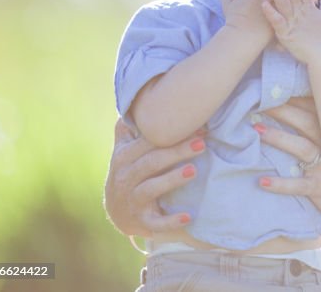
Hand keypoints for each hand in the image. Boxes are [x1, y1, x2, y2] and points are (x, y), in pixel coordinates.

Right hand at [104, 118, 205, 235]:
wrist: (117, 212)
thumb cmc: (129, 172)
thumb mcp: (125, 150)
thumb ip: (130, 127)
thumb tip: (137, 97)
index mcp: (124, 157)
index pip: (147, 142)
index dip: (170, 133)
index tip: (199, 124)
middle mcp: (125, 178)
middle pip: (151, 162)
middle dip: (176, 151)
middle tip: (202, 142)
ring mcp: (132, 200)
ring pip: (151, 189)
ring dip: (172, 180)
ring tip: (194, 171)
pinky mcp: (141, 221)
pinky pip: (155, 222)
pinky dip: (170, 221)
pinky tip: (188, 217)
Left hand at [256, 100, 320, 231]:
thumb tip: (297, 113)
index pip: (316, 108)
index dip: (294, 95)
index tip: (273, 84)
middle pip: (306, 121)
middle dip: (283, 109)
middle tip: (258, 99)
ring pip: (302, 148)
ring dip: (280, 138)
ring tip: (258, 129)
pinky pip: (300, 186)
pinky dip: (281, 184)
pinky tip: (262, 182)